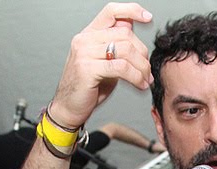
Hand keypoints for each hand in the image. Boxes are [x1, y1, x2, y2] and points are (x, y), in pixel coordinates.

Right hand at [49, 3, 153, 129]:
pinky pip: (121, 68)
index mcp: (89, 34)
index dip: (131, 10)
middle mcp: (85, 39)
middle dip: (143, 53)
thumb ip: (117, 47)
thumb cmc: (88, 87)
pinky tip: (140, 85)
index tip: (148, 18)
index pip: (111, 12)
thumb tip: (134, 32)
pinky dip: (136, 77)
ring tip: (145, 80)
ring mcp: (84, 53)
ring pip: (126, 50)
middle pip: (125, 34)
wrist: (69, 108)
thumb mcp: (104, 62)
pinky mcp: (88, 68)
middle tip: (147, 70)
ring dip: (142, 67)